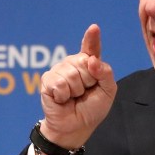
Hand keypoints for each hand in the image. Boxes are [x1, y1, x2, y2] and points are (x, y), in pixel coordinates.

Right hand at [38, 24, 116, 148]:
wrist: (76, 126)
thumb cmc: (92, 108)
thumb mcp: (108, 91)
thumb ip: (106, 73)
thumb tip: (92, 60)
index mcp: (89, 64)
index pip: (91, 47)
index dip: (92, 38)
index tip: (94, 28)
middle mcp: (73, 63)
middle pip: (84, 62)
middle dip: (88, 81)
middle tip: (84, 93)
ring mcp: (59, 70)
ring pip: (72, 74)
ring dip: (76, 90)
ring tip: (73, 97)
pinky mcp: (47, 80)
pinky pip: (60, 83)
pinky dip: (64, 95)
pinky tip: (62, 99)